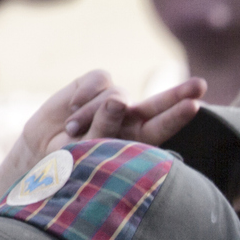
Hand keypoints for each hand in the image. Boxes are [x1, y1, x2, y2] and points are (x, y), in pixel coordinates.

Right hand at [64, 77, 209, 148]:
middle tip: (200, 86)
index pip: (162, 126)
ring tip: (73, 131)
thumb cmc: (70, 161)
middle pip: (159, 102)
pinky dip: (85, 92)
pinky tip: (71, 108)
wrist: (40, 152)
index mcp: (138, 140)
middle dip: (179, 93)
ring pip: (117, 93)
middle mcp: (131, 118)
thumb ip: (106, 128)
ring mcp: (113, 99)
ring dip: (93, 112)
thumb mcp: (87, 152)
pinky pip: (100, 79)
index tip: (195, 106)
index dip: (177, 115)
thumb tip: (119, 99)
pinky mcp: (93, 85)